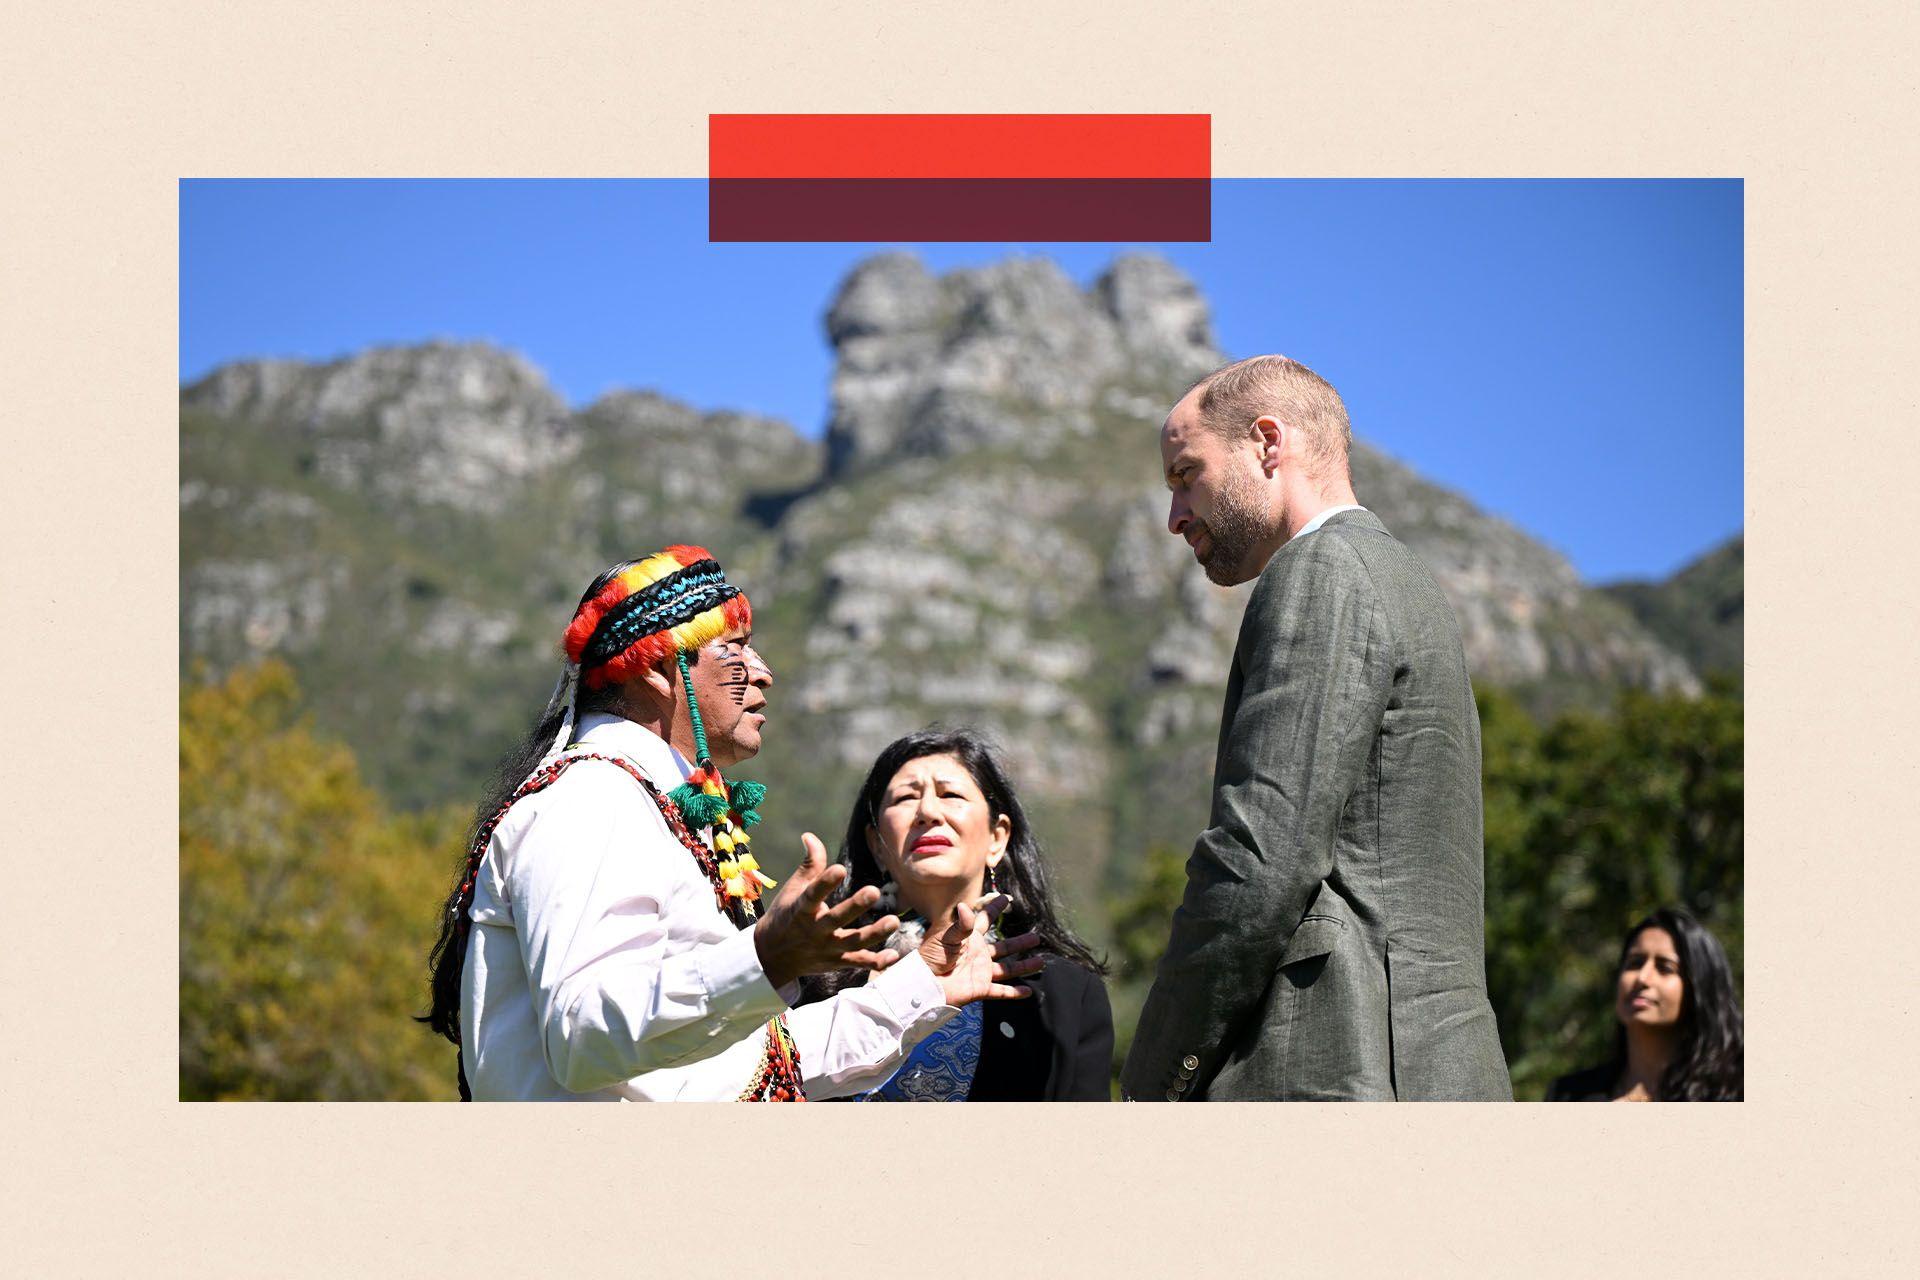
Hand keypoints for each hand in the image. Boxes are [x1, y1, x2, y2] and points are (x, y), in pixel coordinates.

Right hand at [752, 834, 902, 988]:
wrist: (772, 957)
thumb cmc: (787, 915)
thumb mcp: (794, 889)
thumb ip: (810, 864)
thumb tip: (810, 836)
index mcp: (802, 909)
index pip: (813, 895)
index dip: (825, 883)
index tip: (840, 869)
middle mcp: (815, 930)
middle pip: (836, 919)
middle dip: (855, 907)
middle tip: (874, 891)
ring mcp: (827, 948)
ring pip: (852, 943)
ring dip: (874, 934)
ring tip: (893, 922)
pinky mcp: (836, 961)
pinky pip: (858, 963)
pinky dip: (876, 962)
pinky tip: (894, 955)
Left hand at [919, 895, 1044, 1005]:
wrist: (923, 983)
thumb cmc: (930, 957)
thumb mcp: (945, 937)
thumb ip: (960, 924)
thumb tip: (966, 905)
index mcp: (969, 937)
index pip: (986, 920)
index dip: (995, 909)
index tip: (1005, 899)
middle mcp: (978, 953)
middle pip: (1004, 946)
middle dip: (1019, 942)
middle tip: (1036, 937)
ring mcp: (981, 971)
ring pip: (1008, 968)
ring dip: (1024, 965)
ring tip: (1041, 961)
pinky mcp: (980, 987)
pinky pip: (1001, 991)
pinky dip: (1014, 993)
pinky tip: (1028, 992)